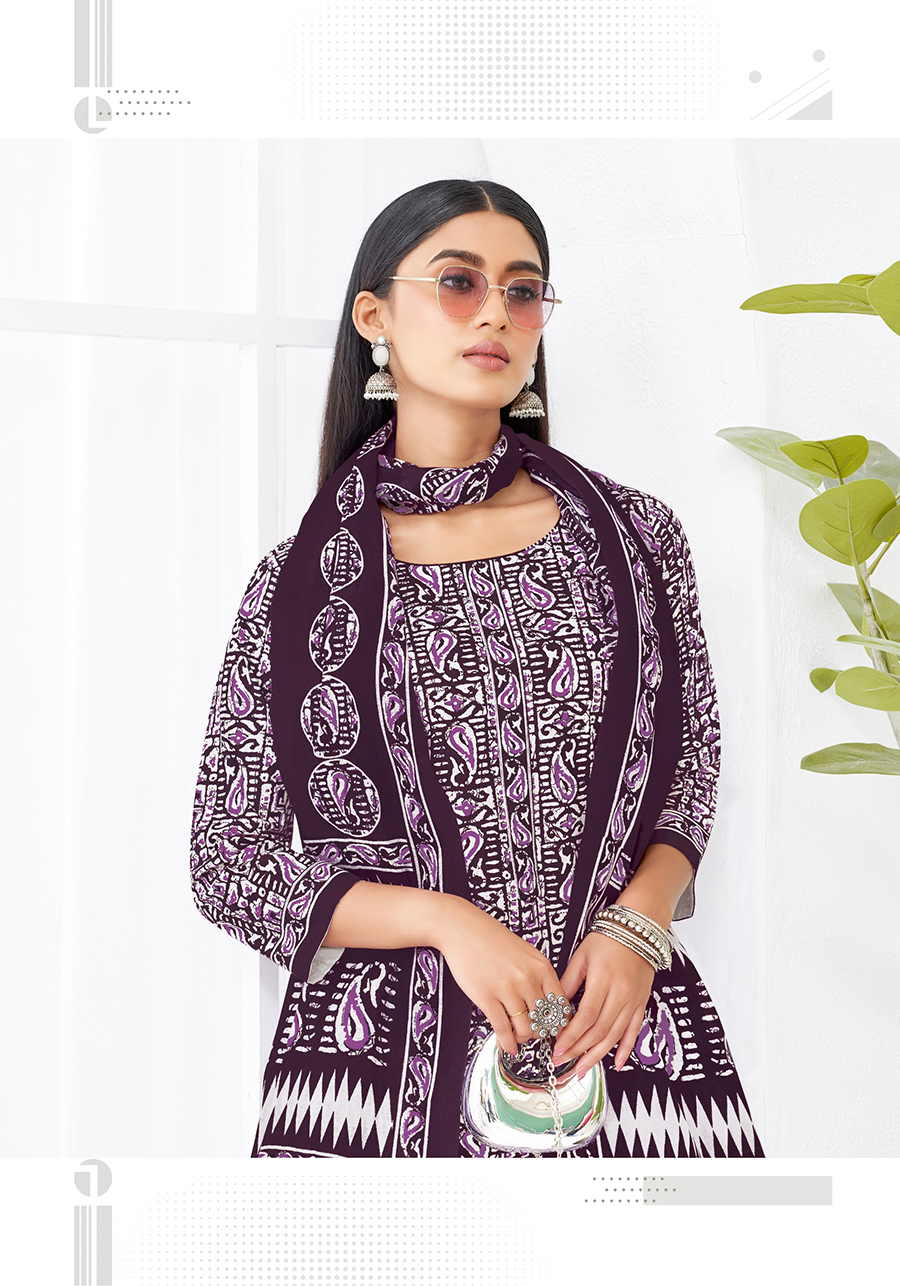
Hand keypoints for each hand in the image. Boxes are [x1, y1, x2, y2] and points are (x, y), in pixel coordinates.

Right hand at [432, 895, 564, 1055]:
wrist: (462, 928)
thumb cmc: (491, 938)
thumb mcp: (525, 952)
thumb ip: (538, 975)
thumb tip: (545, 1004)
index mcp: (541, 966)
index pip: (561, 1004)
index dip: (560, 1022)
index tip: (555, 1029)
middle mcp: (527, 978)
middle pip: (544, 1020)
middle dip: (540, 1032)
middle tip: (535, 1036)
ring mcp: (507, 988)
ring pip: (525, 1028)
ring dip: (523, 1039)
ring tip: (519, 1038)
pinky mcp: (486, 997)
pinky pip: (502, 1028)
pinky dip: (506, 1042)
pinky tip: (507, 1046)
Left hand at [553, 930, 654, 1076]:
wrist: (637, 930)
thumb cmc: (609, 938)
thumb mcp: (581, 956)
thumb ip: (568, 982)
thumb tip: (555, 1006)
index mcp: (603, 981)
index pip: (586, 1017)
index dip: (571, 1037)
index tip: (557, 1048)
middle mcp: (621, 993)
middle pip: (599, 1031)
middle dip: (578, 1050)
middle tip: (562, 1062)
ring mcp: (633, 1001)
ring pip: (615, 1036)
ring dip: (597, 1056)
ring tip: (582, 1069)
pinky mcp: (641, 1003)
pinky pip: (635, 1031)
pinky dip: (626, 1049)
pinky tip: (616, 1063)